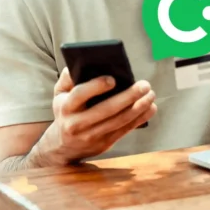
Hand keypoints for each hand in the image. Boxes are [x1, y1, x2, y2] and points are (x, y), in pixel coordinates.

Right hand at [38, 68, 156, 165]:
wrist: (62, 146)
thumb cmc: (65, 112)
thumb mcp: (59, 95)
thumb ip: (67, 79)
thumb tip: (79, 63)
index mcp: (66, 107)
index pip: (80, 95)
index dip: (96, 86)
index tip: (113, 79)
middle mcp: (77, 123)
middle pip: (106, 110)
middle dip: (128, 96)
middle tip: (144, 85)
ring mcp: (91, 136)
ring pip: (119, 121)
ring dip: (139, 108)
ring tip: (151, 95)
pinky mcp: (104, 144)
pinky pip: (124, 130)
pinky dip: (140, 119)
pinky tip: (150, 108)